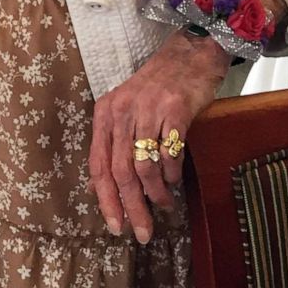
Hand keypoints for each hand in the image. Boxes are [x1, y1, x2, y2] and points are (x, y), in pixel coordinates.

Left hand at [88, 28, 229, 243]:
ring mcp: (148, 109)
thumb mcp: (126, 110)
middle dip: (133, 207)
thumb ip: (116, 142)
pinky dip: (172, 172)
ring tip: (165, 204)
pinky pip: (170, 153)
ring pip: (144, 166)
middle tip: (144, 232)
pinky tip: (175, 178)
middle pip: (121, 171)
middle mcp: (122, 110)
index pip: (98, 164)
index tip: (116, 226)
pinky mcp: (175, 109)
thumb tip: (109, 188)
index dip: (105, 199)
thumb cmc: (156, 87)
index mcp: (105, 113)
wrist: (188, 55)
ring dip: (156, 193)